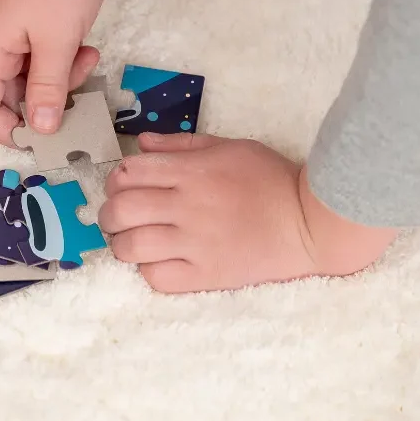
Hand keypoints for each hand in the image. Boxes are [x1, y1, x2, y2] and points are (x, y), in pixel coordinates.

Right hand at [0, 0, 104, 144]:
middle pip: (5, 92)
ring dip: (58, 78)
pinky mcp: (29, 16)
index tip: (43, 141)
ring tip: (87, 60)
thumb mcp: (58, 43)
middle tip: (77, 96)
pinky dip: (61, 58)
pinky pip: (39, 53)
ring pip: (28, 74)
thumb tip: (39, 129)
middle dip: (42, 101)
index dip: (7, 130)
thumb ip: (47, 89)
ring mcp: (10, 26)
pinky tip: (86, 46)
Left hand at [98, 133, 398, 292]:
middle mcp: (187, 206)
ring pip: (131, 246)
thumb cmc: (271, 179)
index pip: (128, 173)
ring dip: (121, 243)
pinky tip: (157, 261)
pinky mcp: (207, 275)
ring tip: (131, 241)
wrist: (310, 222)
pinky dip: (148, 270)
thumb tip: (140, 142)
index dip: (116, 179)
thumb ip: (180, 144)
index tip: (123, 186)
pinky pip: (158, 278)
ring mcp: (195, 243)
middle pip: (121, 210)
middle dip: (109, 213)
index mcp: (191, 171)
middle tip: (118, 217)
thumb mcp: (228, 146)